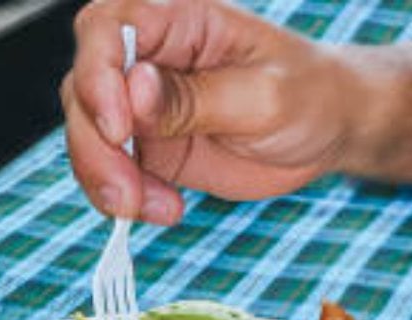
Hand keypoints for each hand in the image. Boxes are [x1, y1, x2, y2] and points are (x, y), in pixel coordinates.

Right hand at [63, 0, 358, 223]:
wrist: (328, 129)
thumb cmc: (307, 94)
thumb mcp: (263, 97)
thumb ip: (197, 97)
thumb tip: (135, 91)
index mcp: (177, 18)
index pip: (107, 29)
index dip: (98, 76)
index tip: (119, 128)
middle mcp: (148, 55)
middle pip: (84, 87)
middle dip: (96, 146)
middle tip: (129, 193)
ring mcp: (141, 102)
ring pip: (88, 134)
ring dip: (107, 179)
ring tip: (152, 209)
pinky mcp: (148, 144)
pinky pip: (111, 170)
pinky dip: (125, 197)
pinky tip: (166, 209)